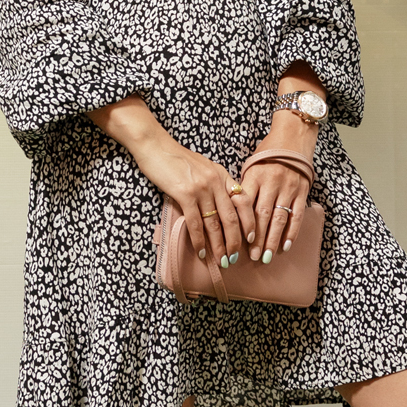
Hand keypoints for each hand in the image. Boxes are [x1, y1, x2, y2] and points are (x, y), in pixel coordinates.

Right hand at [134, 135, 245, 268]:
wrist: (155, 145)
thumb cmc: (175, 157)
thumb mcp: (202, 166)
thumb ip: (214, 182)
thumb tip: (219, 204)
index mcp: (222, 174)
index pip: (243, 201)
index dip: (249, 222)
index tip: (251, 238)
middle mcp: (216, 182)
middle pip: (231, 217)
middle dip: (235, 241)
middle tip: (235, 258)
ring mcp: (201, 188)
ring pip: (215, 224)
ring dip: (219, 246)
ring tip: (221, 261)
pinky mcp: (185, 194)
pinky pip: (196, 223)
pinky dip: (199, 240)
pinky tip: (202, 251)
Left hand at [241, 156, 310, 262]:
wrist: (293, 137)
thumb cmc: (267, 153)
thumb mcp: (250, 165)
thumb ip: (245, 188)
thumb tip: (233, 213)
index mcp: (254, 176)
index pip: (245, 205)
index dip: (241, 224)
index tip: (235, 241)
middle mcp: (271, 183)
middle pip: (261, 215)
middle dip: (256, 238)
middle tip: (251, 257)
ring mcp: (288, 188)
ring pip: (279, 218)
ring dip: (272, 240)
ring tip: (266, 257)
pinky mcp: (302, 192)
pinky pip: (296, 215)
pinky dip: (291, 232)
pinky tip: (285, 246)